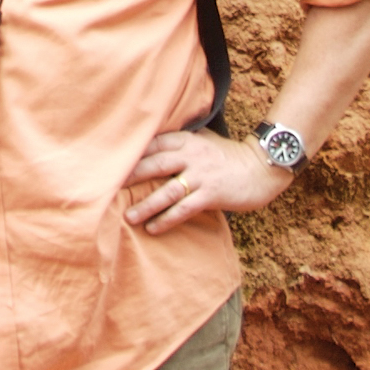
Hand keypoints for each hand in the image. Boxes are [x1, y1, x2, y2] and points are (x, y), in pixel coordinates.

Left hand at [122, 126, 290, 232]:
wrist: (261, 169)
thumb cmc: (228, 155)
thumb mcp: (204, 140)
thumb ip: (181, 141)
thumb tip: (151, 142)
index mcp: (187, 140)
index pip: (153, 144)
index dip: (132, 153)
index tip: (110, 161)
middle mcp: (191, 156)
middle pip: (154, 165)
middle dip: (130, 177)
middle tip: (108, 189)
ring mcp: (201, 175)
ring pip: (167, 191)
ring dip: (146, 205)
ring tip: (128, 216)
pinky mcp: (211, 194)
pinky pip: (184, 209)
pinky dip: (167, 219)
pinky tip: (153, 228)